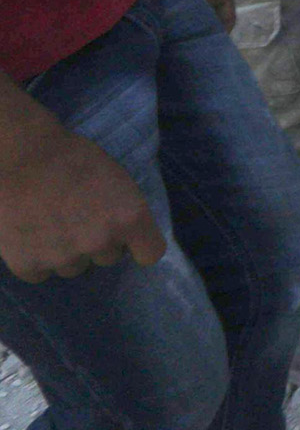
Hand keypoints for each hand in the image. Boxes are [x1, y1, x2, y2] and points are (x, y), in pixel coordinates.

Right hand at [0, 124, 165, 282]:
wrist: (19, 156)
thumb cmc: (71, 157)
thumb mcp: (116, 178)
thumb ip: (123, 210)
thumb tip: (125, 234)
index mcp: (130, 217)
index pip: (150, 253)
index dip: (139, 244)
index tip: (128, 237)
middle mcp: (101, 242)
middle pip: (108, 257)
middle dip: (98, 241)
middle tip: (78, 217)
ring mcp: (64, 258)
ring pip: (74, 267)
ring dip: (66, 252)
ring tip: (49, 223)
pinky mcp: (29, 266)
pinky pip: (40, 273)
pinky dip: (35, 260)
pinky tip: (29, 235)